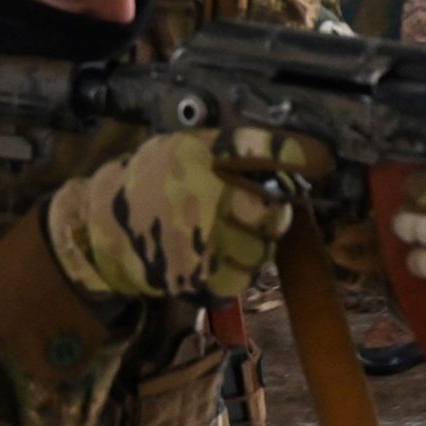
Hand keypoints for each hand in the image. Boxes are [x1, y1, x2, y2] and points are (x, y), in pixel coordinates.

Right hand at [46, 127, 330, 304]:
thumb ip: (229, 149)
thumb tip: (290, 155)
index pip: (262, 148)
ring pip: (263, 248)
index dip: (298, 153)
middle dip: (272, 212)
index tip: (323, 158)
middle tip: (253, 209)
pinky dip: (236, 270)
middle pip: (274, 210)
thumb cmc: (149, 185)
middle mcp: (204, 195)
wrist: (102, 231)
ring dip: (253, 244)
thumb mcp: (182, 148)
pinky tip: (212, 255)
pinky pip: (244, 277)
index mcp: (201, 155)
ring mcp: (203, 240)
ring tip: (220, 234)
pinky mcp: (201, 277)